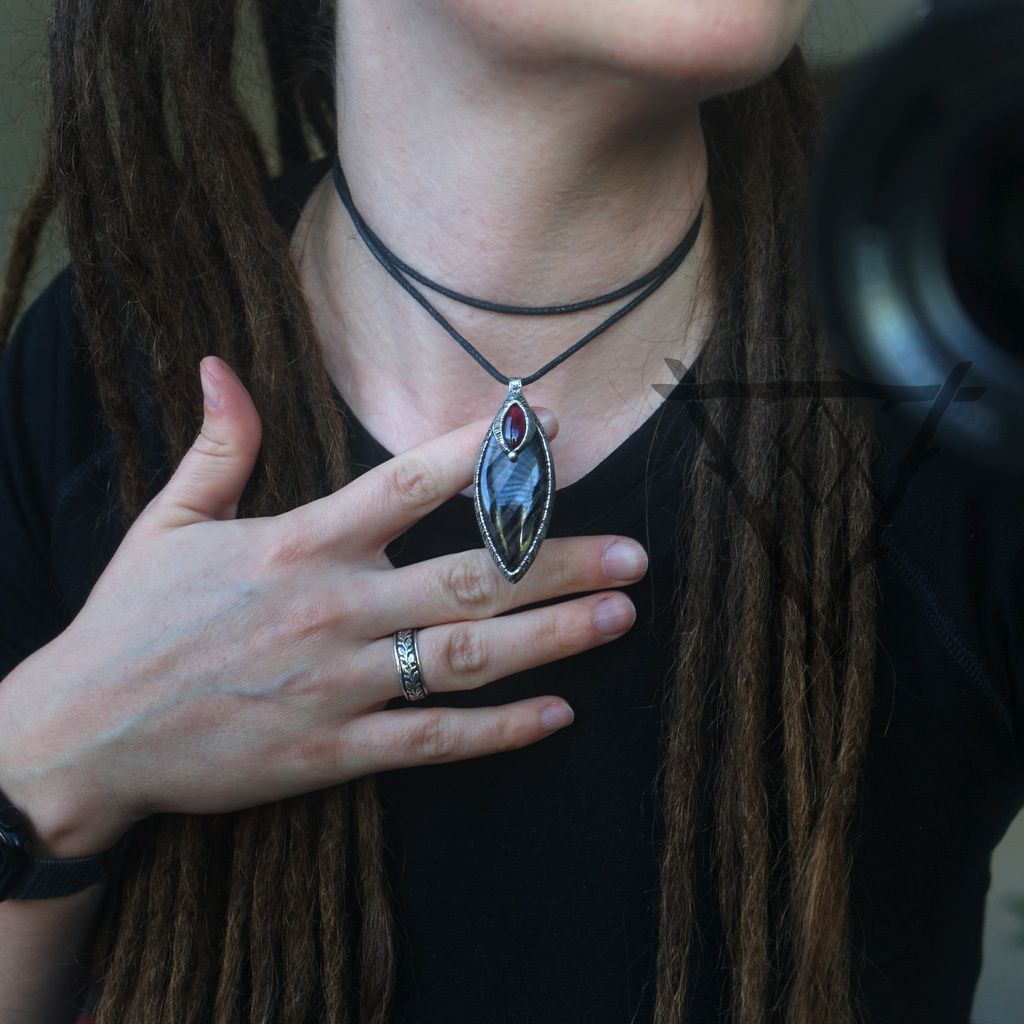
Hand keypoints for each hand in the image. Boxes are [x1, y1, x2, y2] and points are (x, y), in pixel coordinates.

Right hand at [0, 356, 646, 857]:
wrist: (86, 734)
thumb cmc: (132, 620)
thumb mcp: (168, 522)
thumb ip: (215, 446)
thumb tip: (217, 365)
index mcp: (298, 543)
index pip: (409, 482)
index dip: (484, 453)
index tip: (545, 430)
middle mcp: (332, 610)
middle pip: (469, 577)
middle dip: (559, 561)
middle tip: (634, 554)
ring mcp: (338, 686)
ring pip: (466, 658)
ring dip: (553, 638)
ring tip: (621, 617)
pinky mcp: (333, 752)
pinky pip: (431, 742)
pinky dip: (498, 731)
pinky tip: (559, 715)